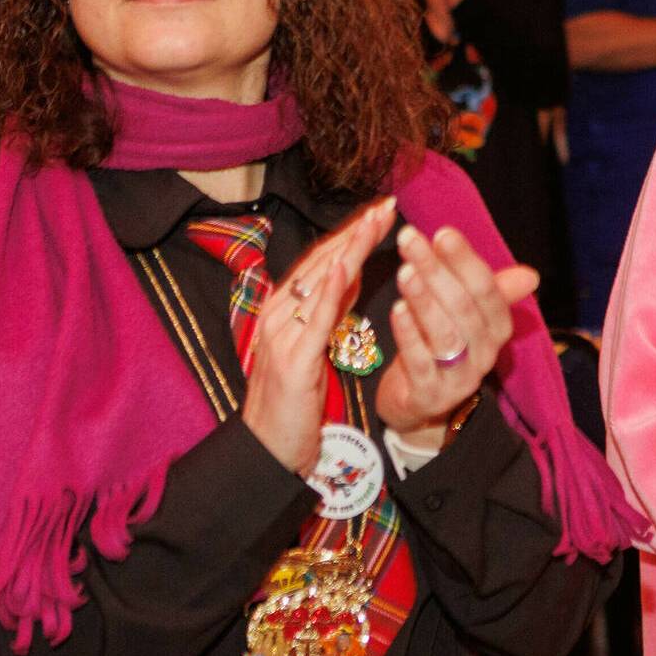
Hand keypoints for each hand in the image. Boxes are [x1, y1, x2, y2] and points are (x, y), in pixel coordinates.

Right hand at [243, 198, 399, 475]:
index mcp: (284, 309)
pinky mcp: (291, 360)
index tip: (381, 212)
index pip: (322, 262)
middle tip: (386, 206)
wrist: (268, 449)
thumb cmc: (294, 401)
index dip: (351, 234)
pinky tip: (347, 266)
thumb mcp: (316, 345)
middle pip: (321, 263)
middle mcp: (278, 313)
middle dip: (356, 233)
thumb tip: (350, 270)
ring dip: (349, 249)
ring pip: (319, 282)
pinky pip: (315, 319)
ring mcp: (281, 334)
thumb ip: (331, 308)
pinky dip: (330, 290)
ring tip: (375, 222)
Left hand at [376, 222, 539, 445]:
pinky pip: (422, 364)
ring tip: (404, 271)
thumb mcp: (465, 315)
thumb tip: (531, 275)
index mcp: (497, 328)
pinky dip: (409, 335)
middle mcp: (485, 353)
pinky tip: (396, 309)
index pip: (486, 290)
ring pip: (446, 335)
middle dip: (437, 271)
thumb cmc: (440, 344)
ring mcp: (459, 378)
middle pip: (465, 308)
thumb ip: (489, 288)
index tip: (442, 233)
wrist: (418, 402)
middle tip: (411, 240)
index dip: (465, 261)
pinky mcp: (431, 397)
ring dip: (424, 300)